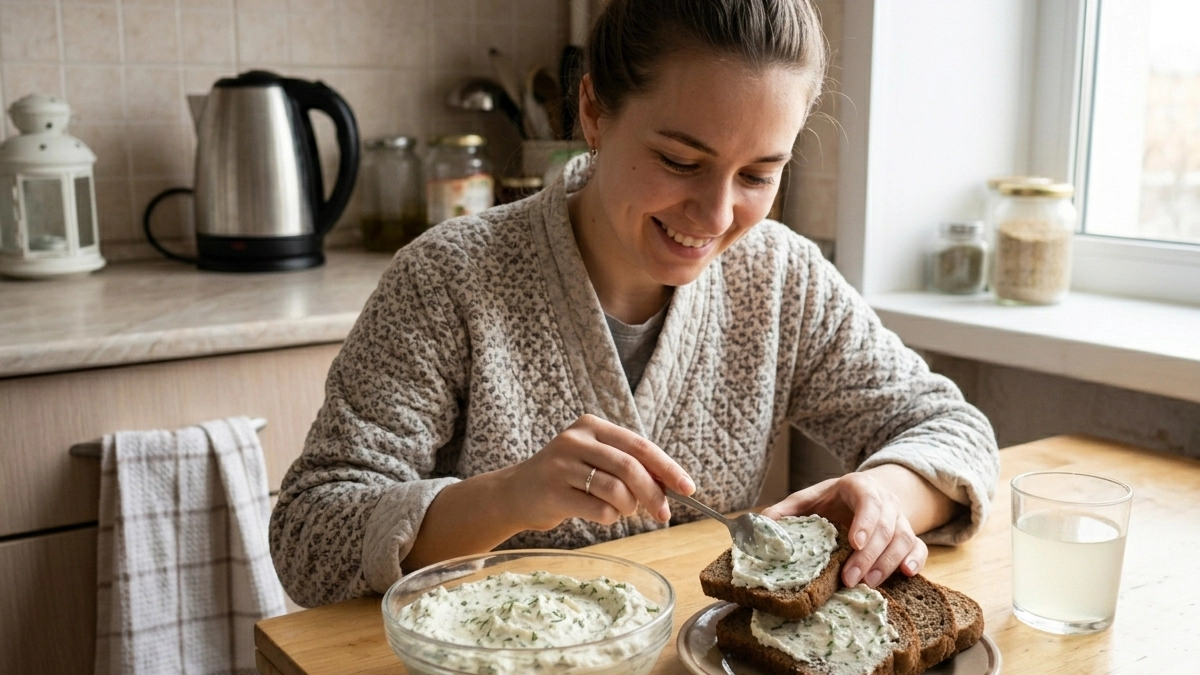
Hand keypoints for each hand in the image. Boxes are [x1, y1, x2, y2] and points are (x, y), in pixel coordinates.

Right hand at [500, 414, 694, 531]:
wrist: (516, 493)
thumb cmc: (566, 478)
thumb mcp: (595, 459)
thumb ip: (628, 465)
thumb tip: (672, 484)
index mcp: (591, 426)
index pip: (640, 445)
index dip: (668, 468)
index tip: (688, 488)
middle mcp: (575, 440)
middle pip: (630, 467)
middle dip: (654, 494)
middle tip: (664, 514)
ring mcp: (561, 465)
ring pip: (616, 490)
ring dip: (628, 507)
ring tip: (623, 510)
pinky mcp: (553, 492)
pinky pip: (598, 509)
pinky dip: (610, 517)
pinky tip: (602, 515)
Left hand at [761, 471, 926, 587]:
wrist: (864, 495)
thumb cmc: (832, 501)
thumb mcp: (808, 499)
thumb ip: (786, 511)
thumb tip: (759, 525)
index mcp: (859, 487)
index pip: (868, 501)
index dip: (864, 522)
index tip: (854, 543)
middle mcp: (885, 502)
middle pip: (885, 528)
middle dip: (868, 555)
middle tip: (850, 578)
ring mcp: (901, 519)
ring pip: (903, 539)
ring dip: (887, 564)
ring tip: (868, 584)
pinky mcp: (910, 536)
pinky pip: (919, 547)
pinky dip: (916, 560)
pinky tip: (906, 574)